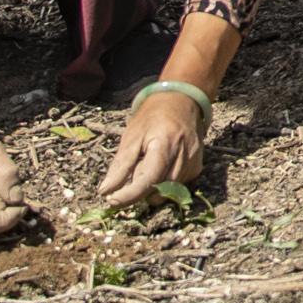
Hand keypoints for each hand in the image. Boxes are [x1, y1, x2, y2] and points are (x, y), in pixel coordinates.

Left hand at [95, 90, 206, 210]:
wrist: (182, 101)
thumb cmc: (152, 117)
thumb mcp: (131, 136)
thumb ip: (120, 165)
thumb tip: (105, 191)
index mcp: (165, 144)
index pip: (148, 180)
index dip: (129, 195)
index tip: (110, 201)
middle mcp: (184, 156)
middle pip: (158, 191)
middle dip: (139, 191)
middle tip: (128, 177)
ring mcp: (193, 163)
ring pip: (167, 193)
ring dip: (151, 188)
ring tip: (145, 167)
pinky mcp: (197, 168)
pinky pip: (176, 187)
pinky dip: (162, 183)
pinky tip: (158, 167)